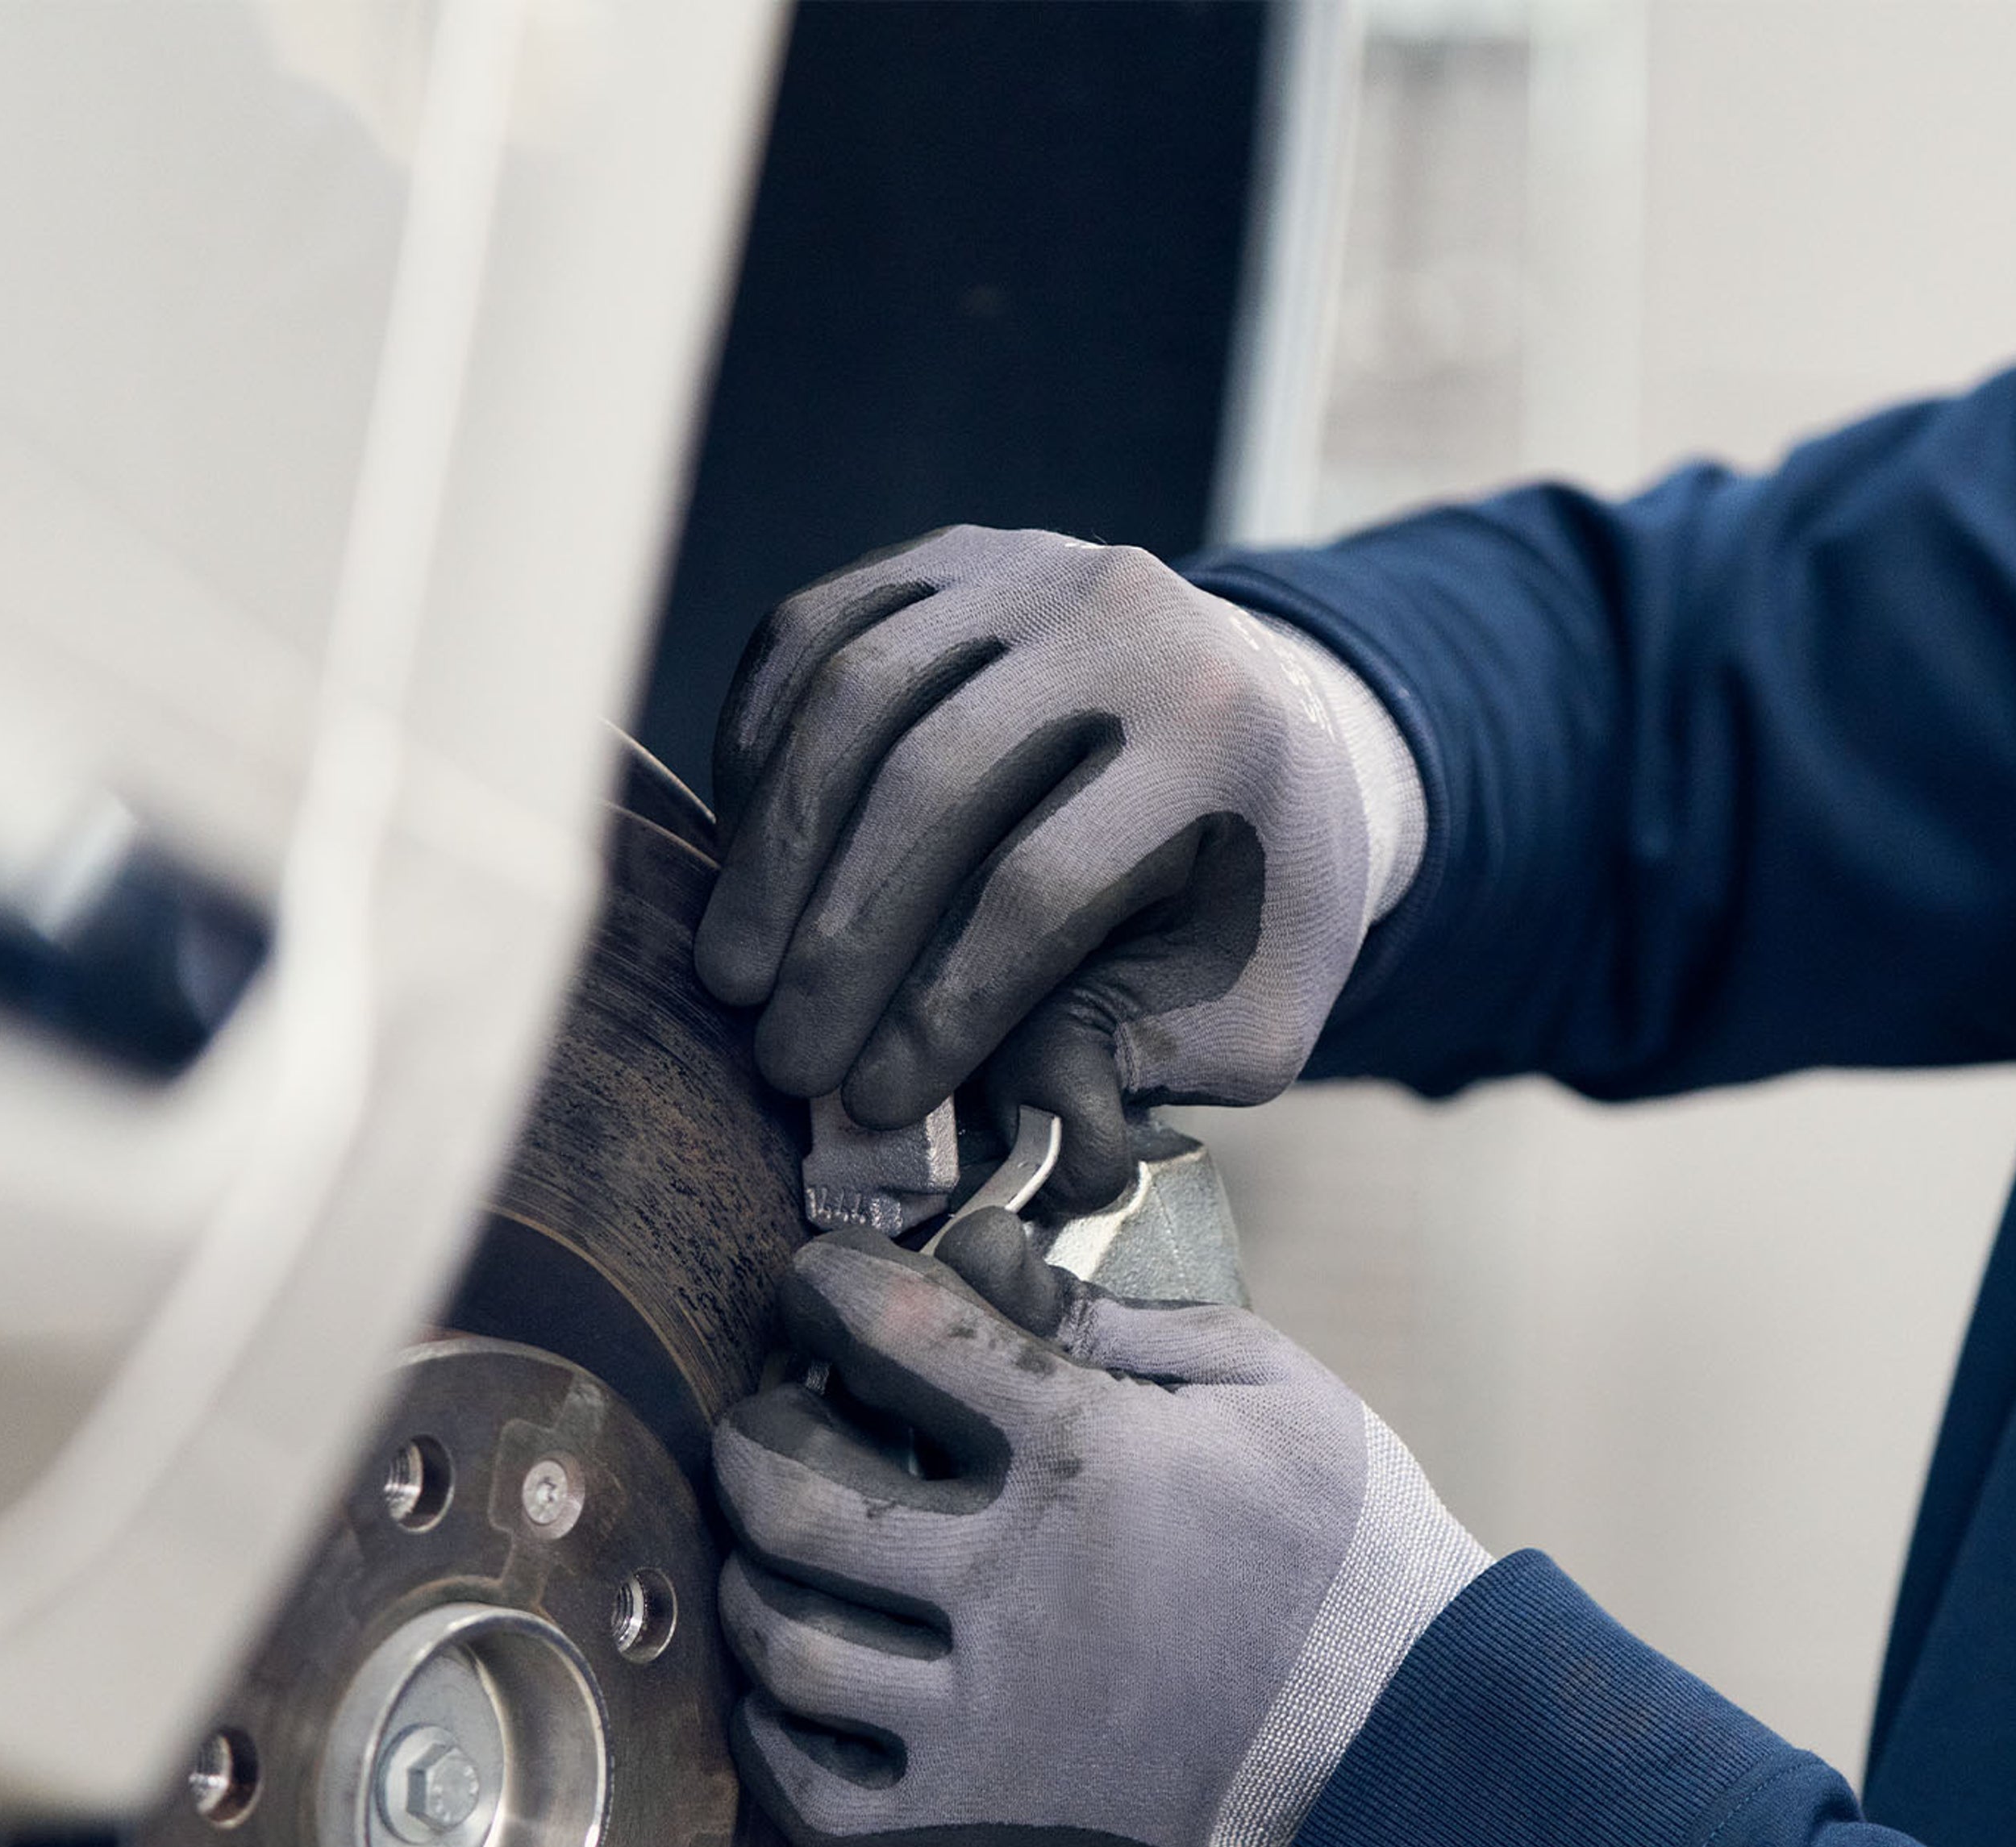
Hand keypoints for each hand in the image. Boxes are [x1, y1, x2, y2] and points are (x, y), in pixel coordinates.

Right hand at [697, 529, 1375, 1212]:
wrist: (1276, 728)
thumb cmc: (1254, 893)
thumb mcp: (1255, 1005)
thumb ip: (1147, 1062)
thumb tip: (1031, 1125)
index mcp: (1225, 735)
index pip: (1044, 882)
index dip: (945, 1003)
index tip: (879, 1100)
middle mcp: (1129, 616)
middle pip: (937, 782)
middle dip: (843, 941)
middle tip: (785, 1057)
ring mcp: (1029, 563)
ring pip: (857, 698)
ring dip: (777, 851)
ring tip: (739, 976)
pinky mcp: (950, 552)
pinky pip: (816, 635)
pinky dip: (764, 748)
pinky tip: (747, 858)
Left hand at [711, 1211, 1487, 1846]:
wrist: (1401, 1727)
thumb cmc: (1345, 1538)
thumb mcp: (1269, 1381)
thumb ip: (1123, 1322)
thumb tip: (998, 1274)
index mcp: (1085, 1454)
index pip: (902, 1331)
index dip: (834, 1286)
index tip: (821, 1280)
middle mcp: (1012, 1581)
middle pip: (795, 1494)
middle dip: (752, 1436)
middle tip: (765, 1420)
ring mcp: (987, 1711)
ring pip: (784, 1644)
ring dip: (751, 1580)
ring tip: (770, 1552)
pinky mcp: (980, 1812)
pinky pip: (812, 1785)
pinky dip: (772, 1727)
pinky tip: (796, 1680)